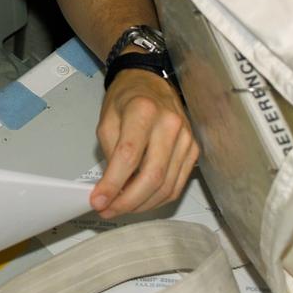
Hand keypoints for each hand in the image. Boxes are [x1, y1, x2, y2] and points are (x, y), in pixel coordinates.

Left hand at [90, 69, 197, 219]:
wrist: (149, 82)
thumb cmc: (126, 98)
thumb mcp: (107, 119)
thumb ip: (109, 152)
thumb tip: (109, 188)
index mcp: (144, 111)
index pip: (129, 156)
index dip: (113, 184)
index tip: (99, 200)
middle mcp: (170, 125)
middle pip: (152, 176)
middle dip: (128, 201)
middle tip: (108, 210)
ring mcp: (186, 139)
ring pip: (167, 185)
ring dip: (142, 204)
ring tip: (120, 208)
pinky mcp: (193, 151)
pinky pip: (177, 184)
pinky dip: (158, 199)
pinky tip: (140, 201)